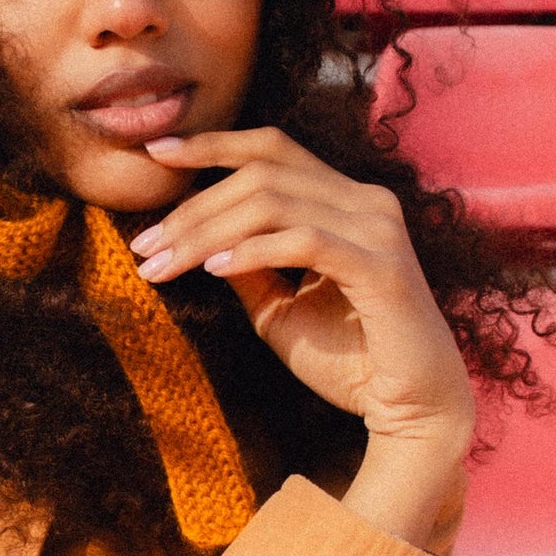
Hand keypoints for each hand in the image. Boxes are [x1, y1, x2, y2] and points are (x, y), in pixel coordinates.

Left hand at [131, 129, 475, 551]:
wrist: (412, 411)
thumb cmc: (349, 362)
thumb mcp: (279, 309)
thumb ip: (247, 268)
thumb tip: (199, 239)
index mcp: (345, 202)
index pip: (273, 150)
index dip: (214, 143)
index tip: (157, 152)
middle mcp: (366, 203)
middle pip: (262, 174)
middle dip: (193, 208)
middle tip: (144, 246)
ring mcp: (378, 231)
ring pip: (275, 201)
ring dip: (208, 232)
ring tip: (164, 264)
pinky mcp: (381, 268)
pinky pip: (304, 241)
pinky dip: (254, 251)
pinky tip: (216, 270)